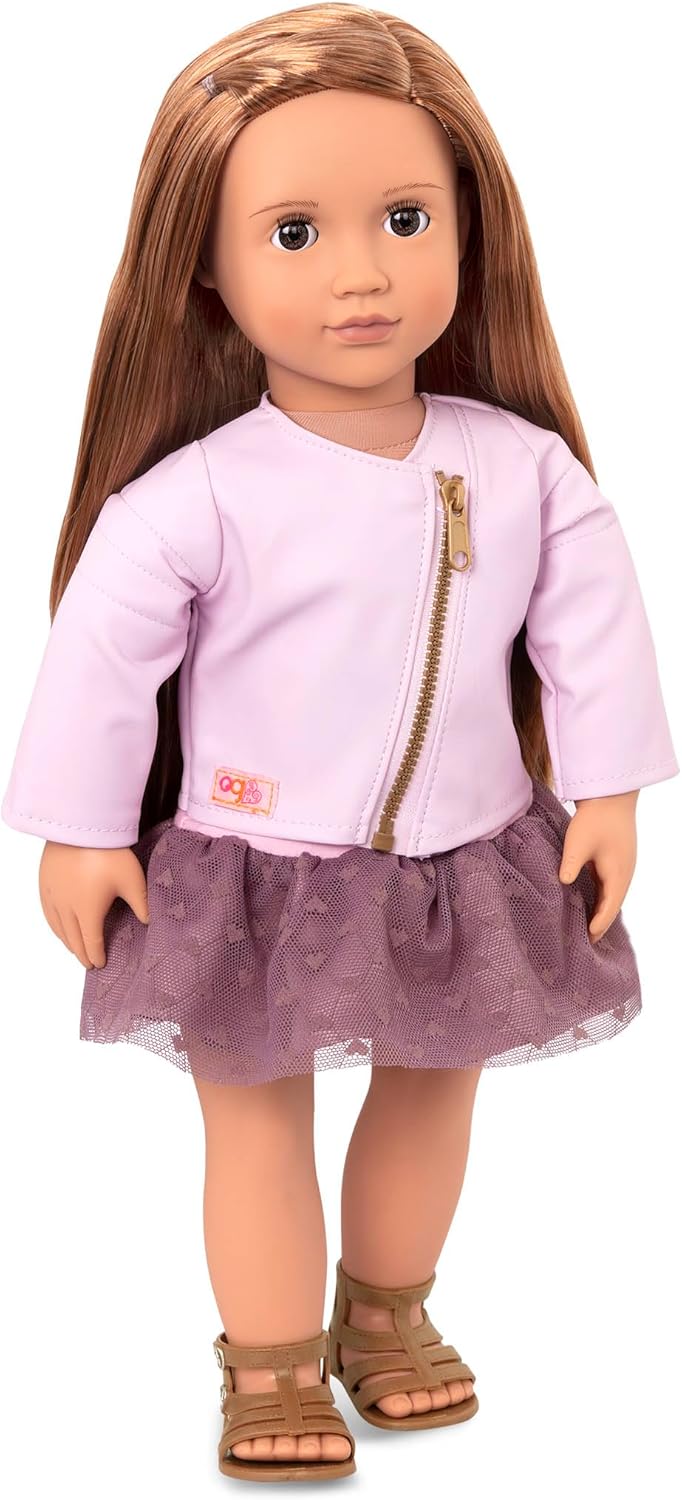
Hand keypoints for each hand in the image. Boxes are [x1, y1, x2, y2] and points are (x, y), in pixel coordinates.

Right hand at [39, 842, 149, 969]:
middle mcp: (67, 908)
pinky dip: (54, 926)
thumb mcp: (132, 880)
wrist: (81, 826)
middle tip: (88, 963)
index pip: (91, 942)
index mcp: (88, 912)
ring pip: (58, 928)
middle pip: (73, 939)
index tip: (100, 964)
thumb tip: (149, 922)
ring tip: (74, 949)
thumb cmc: (109, 853)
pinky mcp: (45, 883)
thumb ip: (141, 904)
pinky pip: (47, 912)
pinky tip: (58, 926)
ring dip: (67, 942)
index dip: (96, 955)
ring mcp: (53, 896)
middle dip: (81, 954)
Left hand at [558, 791, 637, 943]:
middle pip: (613, 904)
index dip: (599, 924)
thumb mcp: (578, 842)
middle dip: (601, 921)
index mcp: (618, 873)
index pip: (609, 906)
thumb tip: (562, 883)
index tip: (588, 939)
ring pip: (612, 894)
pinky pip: (610, 884)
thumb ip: (570, 865)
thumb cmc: (595, 818)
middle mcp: (624, 872)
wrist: (611, 794)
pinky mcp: (617, 858)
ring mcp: (623, 865)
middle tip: (587, 940)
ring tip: (587, 925)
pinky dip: (602, 896)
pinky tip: (590, 900)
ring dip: (601, 909)